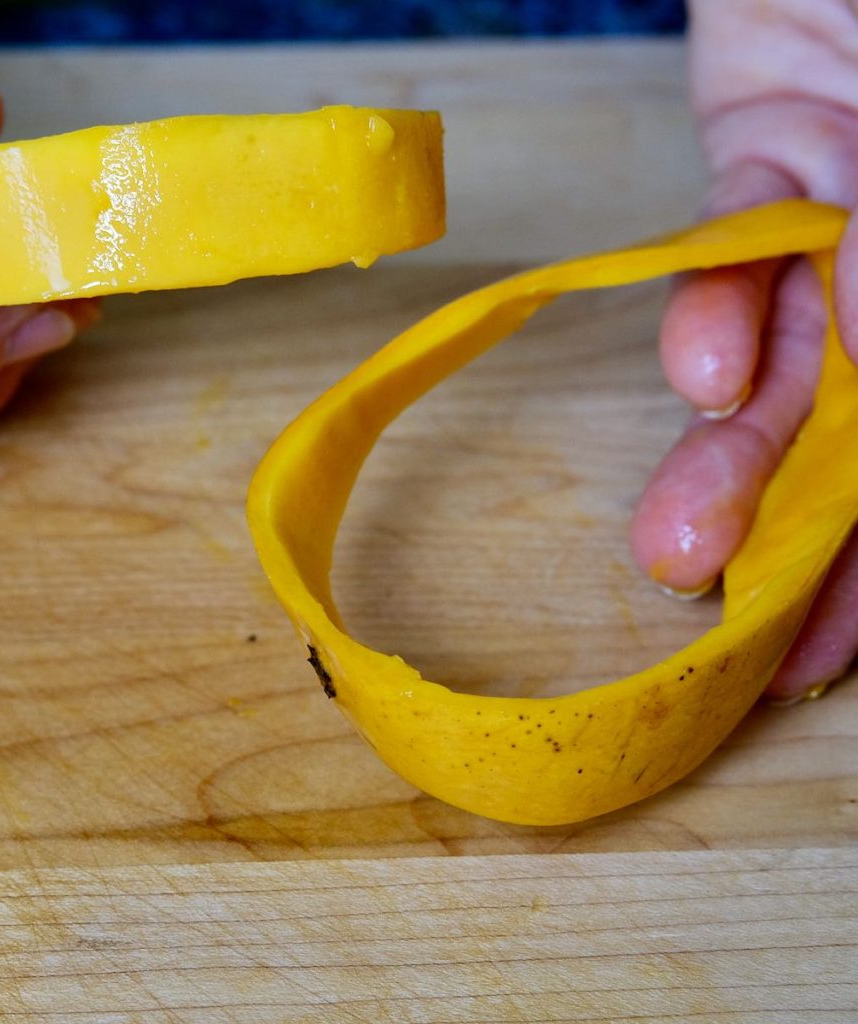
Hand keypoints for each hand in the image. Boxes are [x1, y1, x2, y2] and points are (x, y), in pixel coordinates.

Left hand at [631, 0, 857, 700]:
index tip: (826, 653)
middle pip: (857, 437)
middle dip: (801, 541)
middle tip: (738, 634)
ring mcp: (846, 222)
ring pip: (784, 365)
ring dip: (732, 459)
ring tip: (678, 547)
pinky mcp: (764, 164)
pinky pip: (739, 250)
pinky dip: (719, 308)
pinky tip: (705, 370)